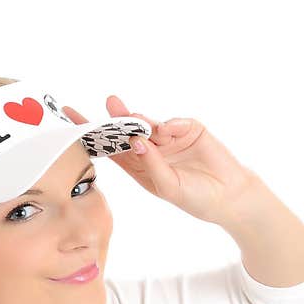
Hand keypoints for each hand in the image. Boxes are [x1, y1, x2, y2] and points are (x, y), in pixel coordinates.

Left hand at [62, 95, 260, 225]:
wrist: (230, 197)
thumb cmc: (196, 198)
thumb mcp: (168, 187)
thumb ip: (151, 165)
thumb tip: (136, 140)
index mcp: (138, 166)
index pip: (110, 149)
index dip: (93, 135)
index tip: (73, 121)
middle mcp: (151, 149)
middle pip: (126, 131)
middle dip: (115, 119)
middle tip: (107, 105)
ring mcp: (170, 138)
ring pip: (149, 123)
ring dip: (138, 118)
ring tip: (129, 116)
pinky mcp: (190, 129)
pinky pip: (176, 123)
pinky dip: (171, 125)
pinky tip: (168, 131)